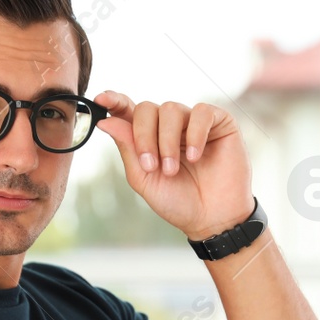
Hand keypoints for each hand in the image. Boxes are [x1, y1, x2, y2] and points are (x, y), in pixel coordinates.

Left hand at [92, 91, 253, 239]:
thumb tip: (106, 122)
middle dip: (144, 136)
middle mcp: (169, 125)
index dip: (114, 100)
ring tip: (173, 169)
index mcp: (148, 137)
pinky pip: (202, 112)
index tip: (100, 100)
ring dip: (167, 141)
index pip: (128, 110)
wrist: (212, 219)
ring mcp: (194, 122)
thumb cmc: (178, 201)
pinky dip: (195, 133)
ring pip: (171, 109)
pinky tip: (195, 156)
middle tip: (151, 165)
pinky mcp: (219, 122)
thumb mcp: (144, 179)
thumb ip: (128, 148)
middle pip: (147, 108)